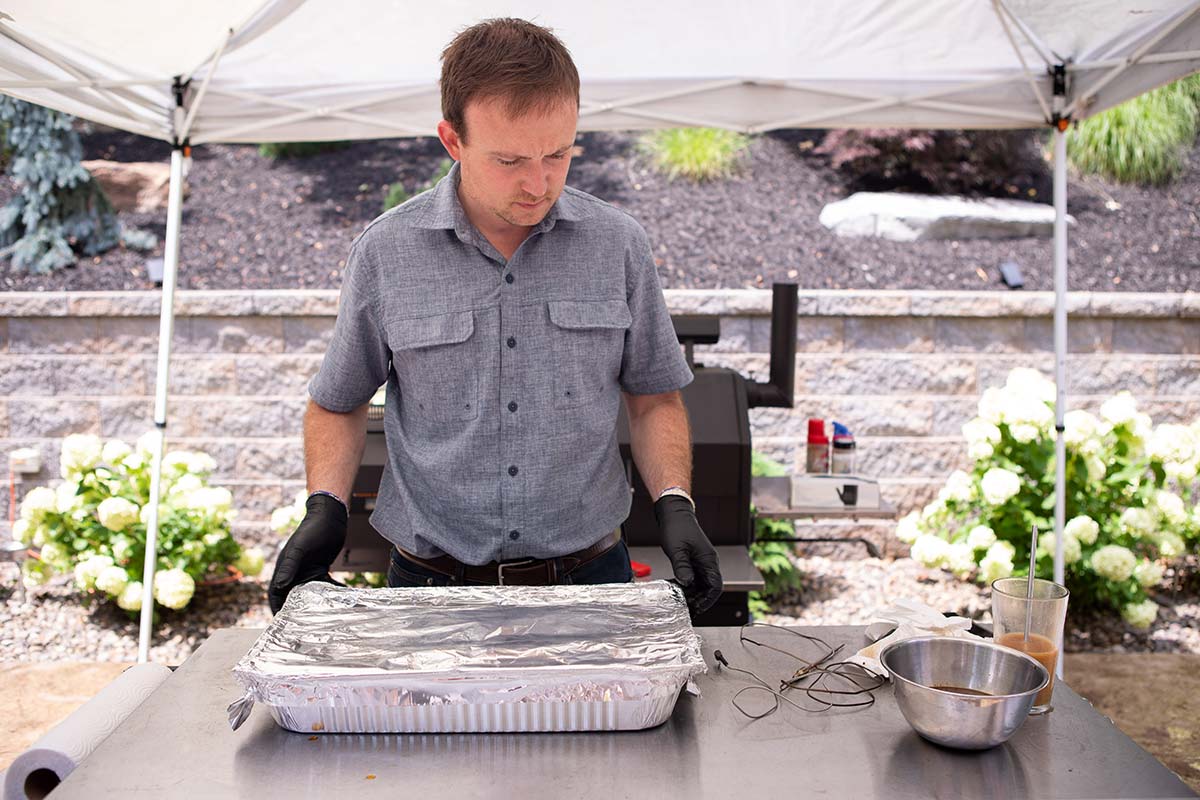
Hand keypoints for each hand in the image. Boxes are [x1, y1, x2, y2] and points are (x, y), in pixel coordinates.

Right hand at [268, 493, 348, 613]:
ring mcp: (307, 570)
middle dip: (296, 611)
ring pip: (308, 593)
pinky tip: (340, 600)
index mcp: (284, 568)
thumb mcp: (300, 549)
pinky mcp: (320, 568)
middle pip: (291, 596)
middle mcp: (293, 571)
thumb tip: (279, 587)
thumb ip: (289, 566)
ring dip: (314, 604)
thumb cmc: (312, 530)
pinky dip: (329, 593)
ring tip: (322, 617)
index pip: (275, 593)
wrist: (330, 517)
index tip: (282, 624)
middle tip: (304, 626)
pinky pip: (322, 585)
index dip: (277, 609)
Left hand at [654, 495, 722, 615]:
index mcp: (708, 560)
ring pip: (702, 584)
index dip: (708, 600)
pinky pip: (695, 578)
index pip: (716, 586)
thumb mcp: (677, 550)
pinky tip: (678, 590)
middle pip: (709, 588)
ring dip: (693, 594)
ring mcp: (702, 561)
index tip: (698, 609)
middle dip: (699, 600)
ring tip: (681, 602)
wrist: (674, 513)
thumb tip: (687, 584)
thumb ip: (682, 567)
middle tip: (687, 609)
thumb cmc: (677, 527)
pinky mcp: (695, 560)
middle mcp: (708, 562)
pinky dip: (688, 586)